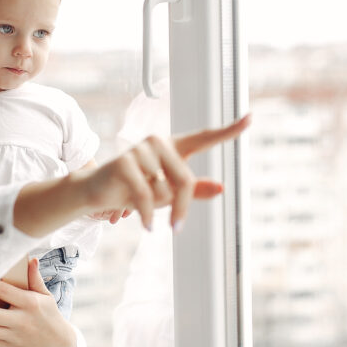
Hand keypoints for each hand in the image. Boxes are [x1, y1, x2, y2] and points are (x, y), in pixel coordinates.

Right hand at [79, 115, 250, 229]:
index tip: (250, 118)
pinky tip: (147, 226)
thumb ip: (193, 191)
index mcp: (173, 148)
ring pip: (165, 190)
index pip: (205, 138)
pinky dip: (147, 215)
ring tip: (141, 210)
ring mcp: (140, 150)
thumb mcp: (166, 194)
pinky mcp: (124, 163)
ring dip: (156, 208)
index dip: (228, 130)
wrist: (96, 192)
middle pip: (186, 180)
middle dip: (181, 208)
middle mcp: (158, 143)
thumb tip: (221, 188)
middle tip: (176, 228)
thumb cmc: (132, 191)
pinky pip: (146, 196)